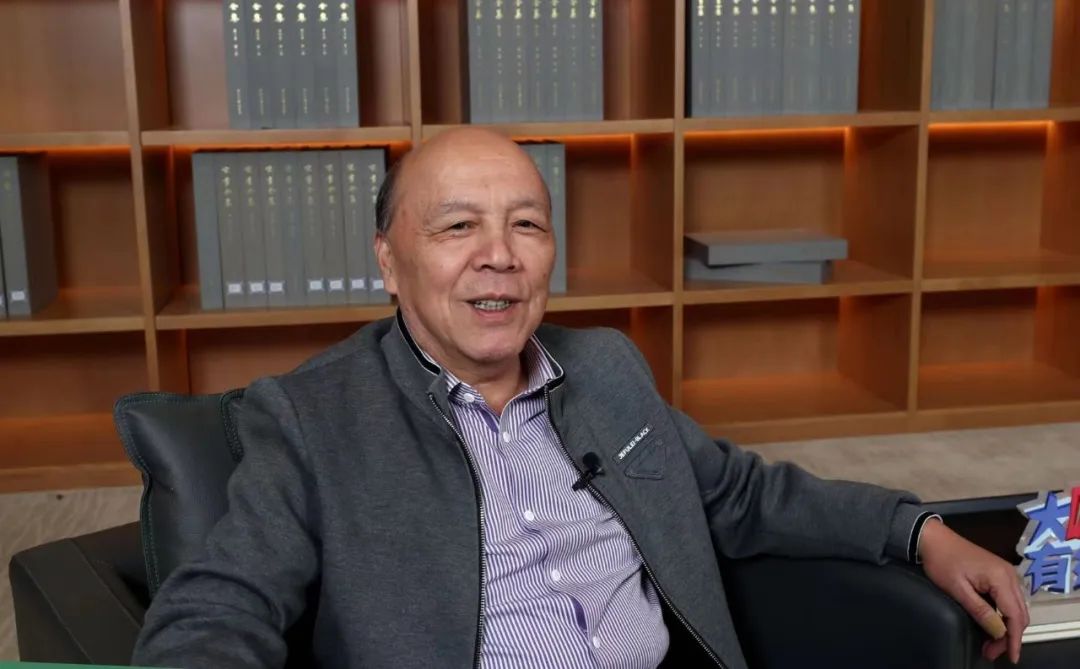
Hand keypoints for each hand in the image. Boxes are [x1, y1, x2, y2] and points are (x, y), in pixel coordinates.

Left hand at [918, 518, 1029, 663]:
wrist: (935, 538)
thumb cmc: (943, 561)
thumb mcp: (958, 589)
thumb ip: (981, 611)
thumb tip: (999, 632)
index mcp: (1001, 578)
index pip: (1015, 615)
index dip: (1014, 639)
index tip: (1011, 657)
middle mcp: (1010, 575)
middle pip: (1019, 613)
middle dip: (1010, 636)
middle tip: (992, 651)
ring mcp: (1007, 573)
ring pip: (1017, 607)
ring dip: (1008, 627)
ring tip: (992, 643)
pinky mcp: (1000, 573)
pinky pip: (1010, 599)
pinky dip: (1005, 615)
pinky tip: (994, 624)